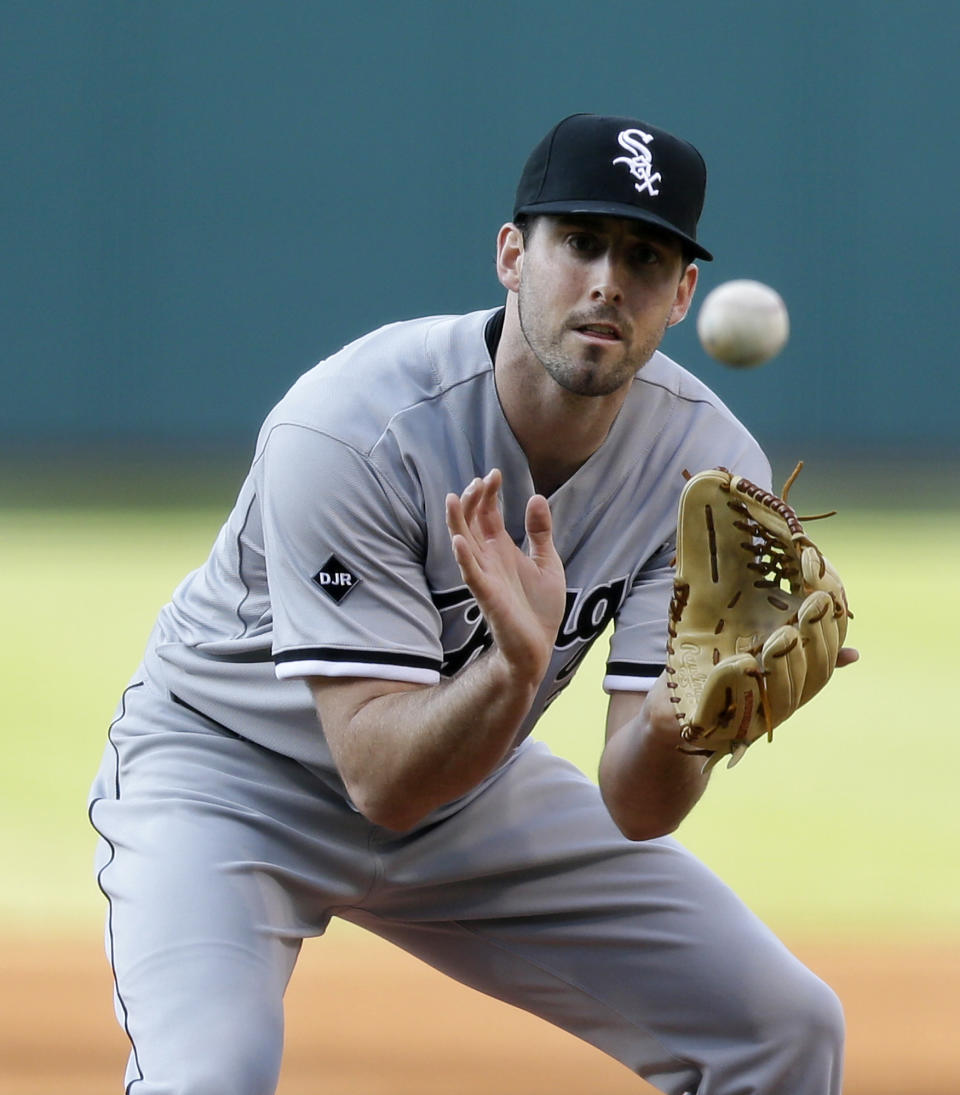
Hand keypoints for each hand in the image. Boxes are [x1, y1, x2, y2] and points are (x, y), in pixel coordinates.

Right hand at [445, 469, 565, 680]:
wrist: (538, 646)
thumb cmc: (540, 608)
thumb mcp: (547, 562)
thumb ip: (540, 532)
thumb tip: (536, 497)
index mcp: (502, 549)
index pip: (487, 514)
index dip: (489, 493)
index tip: (495, 473)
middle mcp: (489, 559)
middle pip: (472, 522)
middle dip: (475, 500)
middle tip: (482, 480)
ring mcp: (485, 576)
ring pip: (464, 543)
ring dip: (458, 522)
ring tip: (456, 498)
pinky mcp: (486, 595)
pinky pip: (471, 574)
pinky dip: (463, 557)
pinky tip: (458, 540)